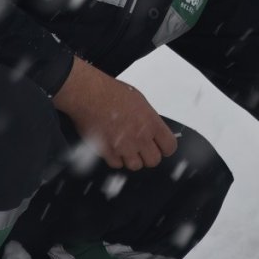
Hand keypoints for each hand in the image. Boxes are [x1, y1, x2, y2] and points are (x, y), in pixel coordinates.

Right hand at [53, 56, 177, 169]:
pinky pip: (116, 164)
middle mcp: (139, 137)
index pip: (169, 147)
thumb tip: (153, 130)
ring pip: (135, 166)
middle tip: (142, 148)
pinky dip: (115, 158)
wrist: (88, 94)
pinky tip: (113, 146)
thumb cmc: (111, 92)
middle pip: (154, 161)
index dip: (165, 148)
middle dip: (148, 155)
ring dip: (132, 158)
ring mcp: (123, 147)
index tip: (161, 147)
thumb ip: (149, 119)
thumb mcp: (140, 101)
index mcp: (151, 123)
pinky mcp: (107, 152)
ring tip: (126, 147)